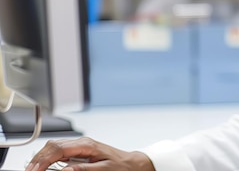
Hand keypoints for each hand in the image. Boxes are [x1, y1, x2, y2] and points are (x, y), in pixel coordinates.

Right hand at [25, 137, 154, 170]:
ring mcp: (80, 146)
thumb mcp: (103, 170)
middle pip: (52, 146)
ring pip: (54, 148)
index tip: (34, 170)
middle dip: (38, 158)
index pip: (58, 148)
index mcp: (87, 145)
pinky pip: (60, 152)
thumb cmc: (121, 166)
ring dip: (41, 158)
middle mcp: (82, 143)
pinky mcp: (79, 152)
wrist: (132, 163)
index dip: (43, 159)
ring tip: (33, 169)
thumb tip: (65, 170)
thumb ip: (83, 169)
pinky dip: (49, 159)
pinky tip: (44, 166)